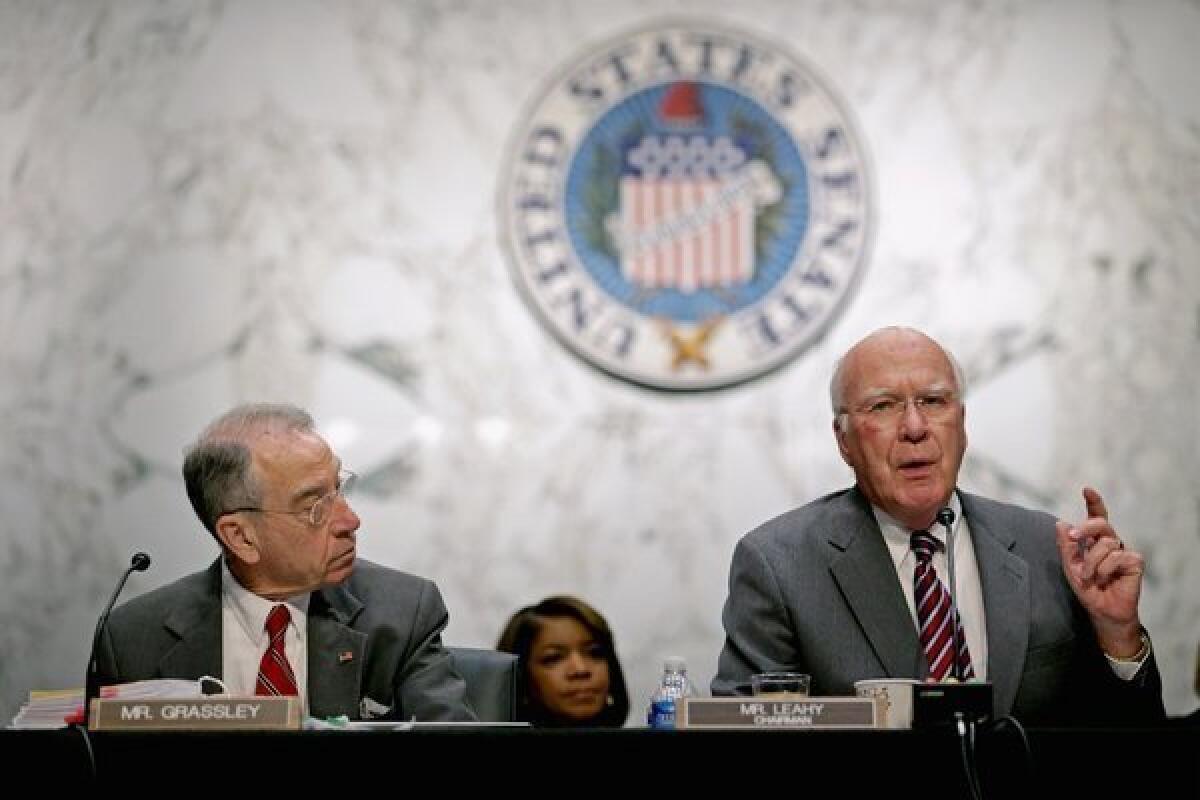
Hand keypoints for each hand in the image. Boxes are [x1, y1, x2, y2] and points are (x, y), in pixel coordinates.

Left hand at [1054, 487, 1144, 657]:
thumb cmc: (1088, 588)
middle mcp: (1111, 542)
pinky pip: (1117, 556)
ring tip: (1090, 576)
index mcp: (1095, 541)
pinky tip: (1105, 579)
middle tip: (1074, 536)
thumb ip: (1066, 546)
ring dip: (1092, 561)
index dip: (1094, 502)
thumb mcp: (1071, 567)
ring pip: (1106, 542)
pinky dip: (1105, 568)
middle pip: (1101, 523)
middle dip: (1086, 527)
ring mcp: (1124, 551)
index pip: (1097, 517)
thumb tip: (1061, 523)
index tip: (1087, 490)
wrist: (1102, 611)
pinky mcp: (1135, 562)